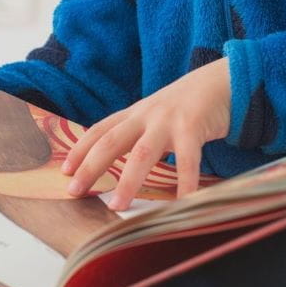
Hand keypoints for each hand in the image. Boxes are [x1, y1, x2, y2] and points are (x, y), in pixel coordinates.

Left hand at [61, 58, 230, 209]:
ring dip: (128, 181)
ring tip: (117, 206)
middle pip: (112, 141)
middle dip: (91, 166)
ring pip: (143, 153)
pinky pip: (188, 160)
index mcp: (136, 113)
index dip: (80, 149)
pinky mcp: (193, 126)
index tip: (64, 171)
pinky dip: (185, 184)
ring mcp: (169, 120)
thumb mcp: (157, 115)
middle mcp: (147, 115)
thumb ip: (140, 134)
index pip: (100, 130)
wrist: (221, 80)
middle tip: (74, 191)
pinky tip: (182, 203)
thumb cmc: (187, 105)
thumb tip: (120, 164)